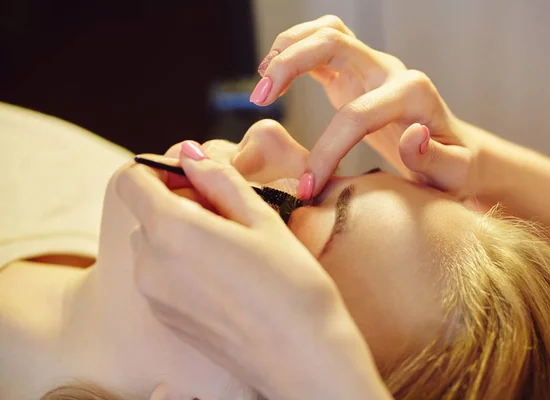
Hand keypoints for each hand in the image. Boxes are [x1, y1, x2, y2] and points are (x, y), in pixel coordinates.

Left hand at [116, 142, 390, 399]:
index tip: (195, 179)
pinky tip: (223, 279)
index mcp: (172, 230)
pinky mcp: (164, 318)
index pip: (133, 180)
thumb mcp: (262, 219)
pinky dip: (180, 265)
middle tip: (225, 216)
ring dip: (178, 236)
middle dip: (177, 204)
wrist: (301, 357)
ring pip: (152, 245)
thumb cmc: (291, 285)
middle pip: (145, 213)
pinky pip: (159, 275)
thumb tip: (189, 154)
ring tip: (227, 250)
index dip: (160, 171)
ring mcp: (154, 295)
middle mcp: (150, 263)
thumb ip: (220, 180)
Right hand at [254, 15, 481, 198]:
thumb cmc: (452, 168)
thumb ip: (432, 158)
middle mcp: (390, 70)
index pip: (357, 115)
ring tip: (262, 83)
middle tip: (261, 99)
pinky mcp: (354, 73)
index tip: (308, 186)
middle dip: (292, 64)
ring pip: (326, 32)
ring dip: (288, 48)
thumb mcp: (452, 174)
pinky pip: (322, 44)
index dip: (327, 151)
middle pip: (335, 42)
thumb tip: (410, 135)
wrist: (451, 152)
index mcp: (413, 95)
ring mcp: (371, 67)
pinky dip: (293, 50)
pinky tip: (273, 76)